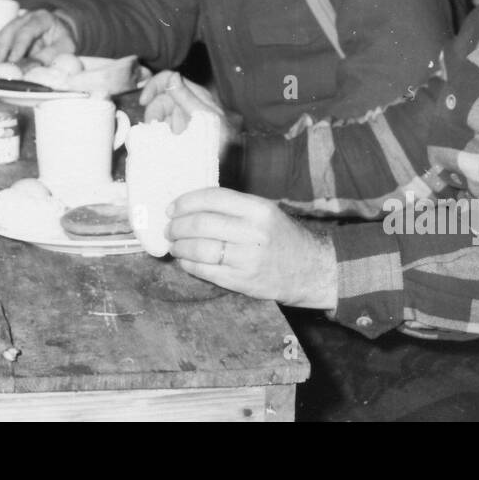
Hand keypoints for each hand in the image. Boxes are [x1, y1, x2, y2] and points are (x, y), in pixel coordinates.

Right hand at [0, 9, 76, 68]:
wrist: (61, 32)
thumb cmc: (64, 41)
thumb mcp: (65, 48)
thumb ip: (48, 56)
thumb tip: (29, 70)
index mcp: (42, 18)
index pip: (28, 31)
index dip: (19, 46)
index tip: (12, 62)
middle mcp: (26, 17)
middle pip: (9, 32)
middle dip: (0, 52)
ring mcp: (16, 22)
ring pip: (1, 37)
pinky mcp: (10, 32)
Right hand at [139, 71, 235, 147]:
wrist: (220, 167)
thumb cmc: (219, 141)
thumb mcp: (203, 117)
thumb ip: (187, 97)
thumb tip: (172, 77)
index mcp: (195, 95)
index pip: (170, 79)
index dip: (154, 86)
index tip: (143, 102)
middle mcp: (186, 104)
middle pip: (160, 98)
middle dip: (152, 111)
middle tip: (152, 127)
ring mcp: (180, 118)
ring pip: (157, 113)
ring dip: (152, 124)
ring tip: (156, 137)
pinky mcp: (174, 133)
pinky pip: (158, 127)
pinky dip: (153, 132)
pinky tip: (156, 141)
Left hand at [166, 187, 337, 307]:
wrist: (308, 269)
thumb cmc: (280, 237)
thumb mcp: (264, 211)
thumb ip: (232, 207)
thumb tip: (189, 206)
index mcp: (258, 209)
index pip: (212, 198)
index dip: (186, 202)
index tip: (172, 208)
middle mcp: (253, 232)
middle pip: (201, 224)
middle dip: (177, 226)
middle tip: (170, 228)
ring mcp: (248, 259)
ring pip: (199, 249)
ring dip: (179, 246)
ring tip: (175, 245)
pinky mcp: (243, 281)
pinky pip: (205, 271)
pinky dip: (189, 264)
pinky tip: (185, 260)